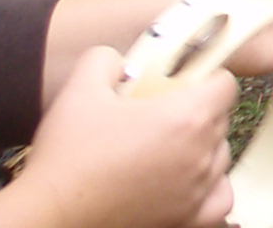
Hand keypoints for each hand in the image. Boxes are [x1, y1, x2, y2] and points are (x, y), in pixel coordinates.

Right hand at [0, 45, 235, 227]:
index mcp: (187, 117)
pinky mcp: (186, 219)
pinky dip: (210, 189)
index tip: (179, 84)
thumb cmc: (67, 158)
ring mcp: (197, 190)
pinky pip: (219, 199)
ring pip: (219, 157)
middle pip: (220, 120)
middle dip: (196, 112)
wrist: (48, 216)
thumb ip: (107, 60)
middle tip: (158, 116)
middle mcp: (201, 154)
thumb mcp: (80, 90)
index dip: (203, 79)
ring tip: (162, 149)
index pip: (225, 84)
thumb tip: (122, 61)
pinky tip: (185, 182)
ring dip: (200, 149)